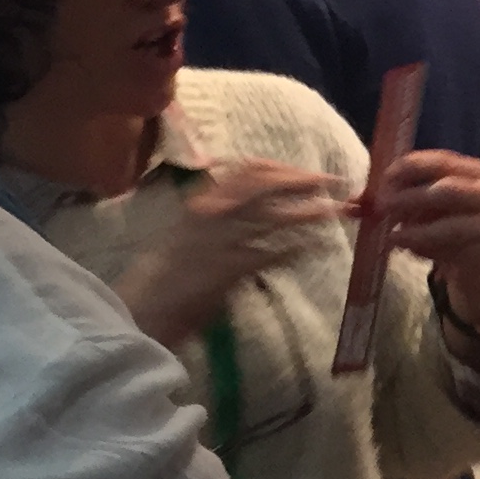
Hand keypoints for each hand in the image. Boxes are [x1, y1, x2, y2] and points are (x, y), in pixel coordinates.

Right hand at [116, 160, 347, 347]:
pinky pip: (274, 255)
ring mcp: (222, 240)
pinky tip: (315, 249)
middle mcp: (211, 213)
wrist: (143, 309)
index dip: (283, 169)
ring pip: (276, 217)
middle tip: (333, 185)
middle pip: (267, 186)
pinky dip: (298, 250)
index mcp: (201, 202)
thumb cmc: (163, 276)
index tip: (307, 174)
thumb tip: (252, 208)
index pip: (248, 170)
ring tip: (336, 212)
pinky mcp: (231, 270)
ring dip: (311, 212)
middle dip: (304, 182)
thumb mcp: (187, 234)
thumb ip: (218, 217)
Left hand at [370, 149, 479, 328]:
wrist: (474, 255)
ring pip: (450, 226)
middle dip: (411, 199)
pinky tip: (408, 250)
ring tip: (393, 236)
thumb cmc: (443, 220)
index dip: (410, 168)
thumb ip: (390, 198)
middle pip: (446, 190)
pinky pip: (453, 249)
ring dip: (417, 232)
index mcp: (470, 169)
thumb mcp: (419, 204)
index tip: (383, 180)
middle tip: (383, 208)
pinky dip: (427, 250)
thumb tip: (351, 203)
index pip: (439, 160)